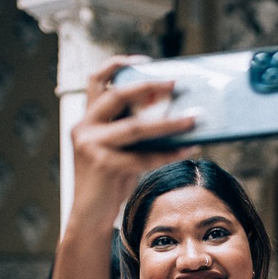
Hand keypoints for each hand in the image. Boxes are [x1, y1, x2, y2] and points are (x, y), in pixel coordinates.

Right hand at [65, 56, 200, 232]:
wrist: (89, 217)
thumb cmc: (109, 183)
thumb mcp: (117, 150)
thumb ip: (130, 131)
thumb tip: (170, 114)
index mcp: (86, 120)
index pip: (96, 80)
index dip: (118, 65)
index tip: (145, 61)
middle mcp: (84, 128)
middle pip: (116, 95)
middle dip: (148, 86)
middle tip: (176, 84)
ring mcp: (91, 146)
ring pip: (135, 127)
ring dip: (168, 122)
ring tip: (193, 118)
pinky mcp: (104, 166)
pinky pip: (144, 156)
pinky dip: (170, 153)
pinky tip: (188, 148)